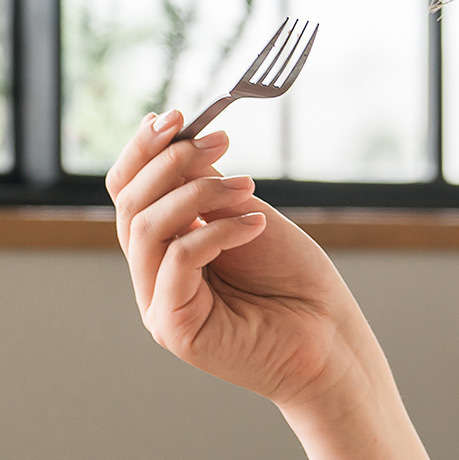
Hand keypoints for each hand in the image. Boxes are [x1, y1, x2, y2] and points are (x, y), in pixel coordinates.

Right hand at [104, 111, 366, 409]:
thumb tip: (182, 139)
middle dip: (172, 162)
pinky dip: (215, 231)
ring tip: (247, 187)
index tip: (176, 117)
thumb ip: (206, 186)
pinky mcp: (174, 330)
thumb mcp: (245, 215)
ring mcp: (157, 306)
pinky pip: (177, 260)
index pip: (126, 192)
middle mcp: (151, 278)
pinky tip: (255, 225)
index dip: (142, 150)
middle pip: (128, 205)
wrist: (331, 342)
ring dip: (197, 193)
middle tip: (220, 141)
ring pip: (145, 228)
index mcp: (162, 250)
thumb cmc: (294, 283)